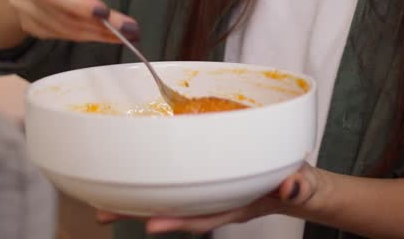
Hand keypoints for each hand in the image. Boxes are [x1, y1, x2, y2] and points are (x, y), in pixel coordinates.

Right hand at [9, 0, 138, 43]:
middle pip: (59, 12)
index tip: (106, 13)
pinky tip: (104, 35)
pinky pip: (60, 35)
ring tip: (123, 34)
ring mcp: (21, 9)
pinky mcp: (29, 25)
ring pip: (61, 28)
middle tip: (127, 29)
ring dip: (95, 34)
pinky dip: (85, 36)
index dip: (78, 4)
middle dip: (96, 23)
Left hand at [95, 165, 324, 233]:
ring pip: (169, 198)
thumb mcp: (302, 185)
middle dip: (138, 214)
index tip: (150, 226)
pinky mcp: (207, 178)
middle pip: (173, 211)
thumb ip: (297, 186)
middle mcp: (215, 202)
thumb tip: (291, 187)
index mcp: (235, 205)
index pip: (202, 217)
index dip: (176, 222)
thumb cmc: (297, 184)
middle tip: (102, 215)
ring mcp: (209, 192)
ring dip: (137, 201)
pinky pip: (178, 182)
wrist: (295, 184)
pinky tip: (134, 178)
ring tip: (102, 202)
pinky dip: (155, 181)